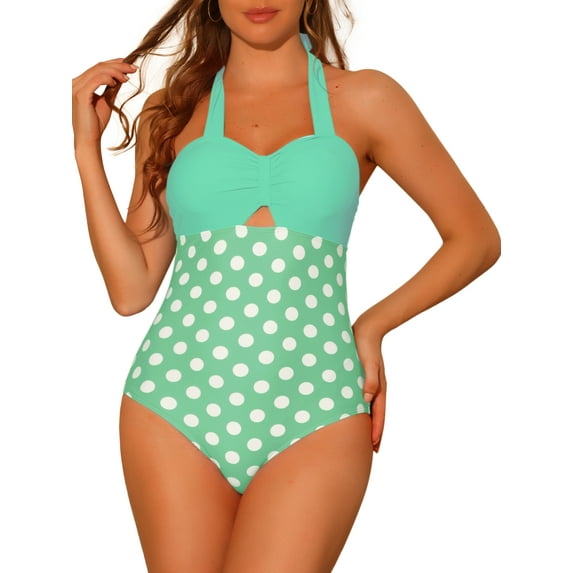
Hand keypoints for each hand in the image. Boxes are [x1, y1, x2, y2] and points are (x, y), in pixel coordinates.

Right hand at [72, 58, 137, 147]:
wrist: (89, 139)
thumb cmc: (96, 123)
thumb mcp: (106, 101)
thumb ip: (111, 88)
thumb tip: (122, 77)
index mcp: (81, 83)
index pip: (98, 67)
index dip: (115, 63)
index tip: (130, 66)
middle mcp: (76, 83)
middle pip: (99, 66)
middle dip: (119, 65)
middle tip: (134, 68)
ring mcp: (76, 88)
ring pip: (98, 70)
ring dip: (116, 71)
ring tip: (128, 77)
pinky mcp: (80, 95)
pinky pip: (96, 80)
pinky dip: (108, 78)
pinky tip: (116, 83)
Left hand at [352, 317, 386, 452]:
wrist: (366, 328)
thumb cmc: (364, 345)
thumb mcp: (367, 362)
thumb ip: (369, 379)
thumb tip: (367, 398)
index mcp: (378, 387)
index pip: (378, 414)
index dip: (376, 430)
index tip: (374, 445)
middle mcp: (375, 388)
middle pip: (376, 415)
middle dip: (374, 431)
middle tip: (371, 449)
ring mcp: (369, 384)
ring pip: (369, 408)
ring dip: (367, 422)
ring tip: (362, 437)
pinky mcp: (361, 379)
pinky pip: (361, 398)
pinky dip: (359, 408)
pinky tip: (352, 413)